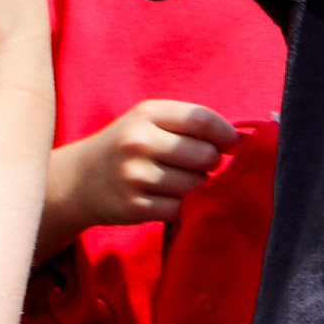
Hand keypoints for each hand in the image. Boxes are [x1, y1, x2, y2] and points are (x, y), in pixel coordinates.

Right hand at [57, 100, 232, 231]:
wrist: (79, 180)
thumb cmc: (127, 146)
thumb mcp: (150, 122)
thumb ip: (192, 125)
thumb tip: (244, 142)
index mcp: (147, 114)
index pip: (203, 120)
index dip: (227, 135)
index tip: (234, 145)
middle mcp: (139, 142)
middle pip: (206, 156)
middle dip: (211, 163)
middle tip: (196, 165)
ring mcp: (136, 176)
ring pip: (197, 185)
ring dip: (197, 187)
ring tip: (177, 181)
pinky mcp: (136, 207)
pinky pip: (183, 209)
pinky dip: (184, 207)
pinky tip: (168, 199)